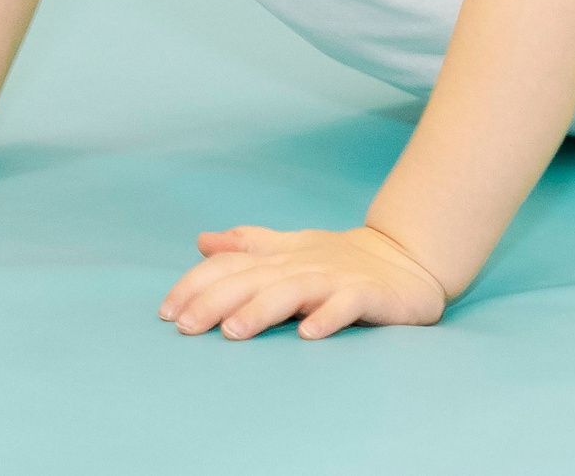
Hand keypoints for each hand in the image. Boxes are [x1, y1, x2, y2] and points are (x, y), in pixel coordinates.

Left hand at [157, 225, 447, 340]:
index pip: (230, 265)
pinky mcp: (368, 294)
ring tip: (234, 331)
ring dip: (261, 310)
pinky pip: (347, 305)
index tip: (167, 311)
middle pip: (252, 280)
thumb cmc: (340, 259)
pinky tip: (309, 334)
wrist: (407, 258)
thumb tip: (203, 241)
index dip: (196, 284)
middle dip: (215, 302)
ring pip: (292, 291)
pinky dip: (328, 316)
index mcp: (280, 255)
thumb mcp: (291, 248)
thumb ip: (249, 245)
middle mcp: (302, 265)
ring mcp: (335, 279)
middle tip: (186, 326)